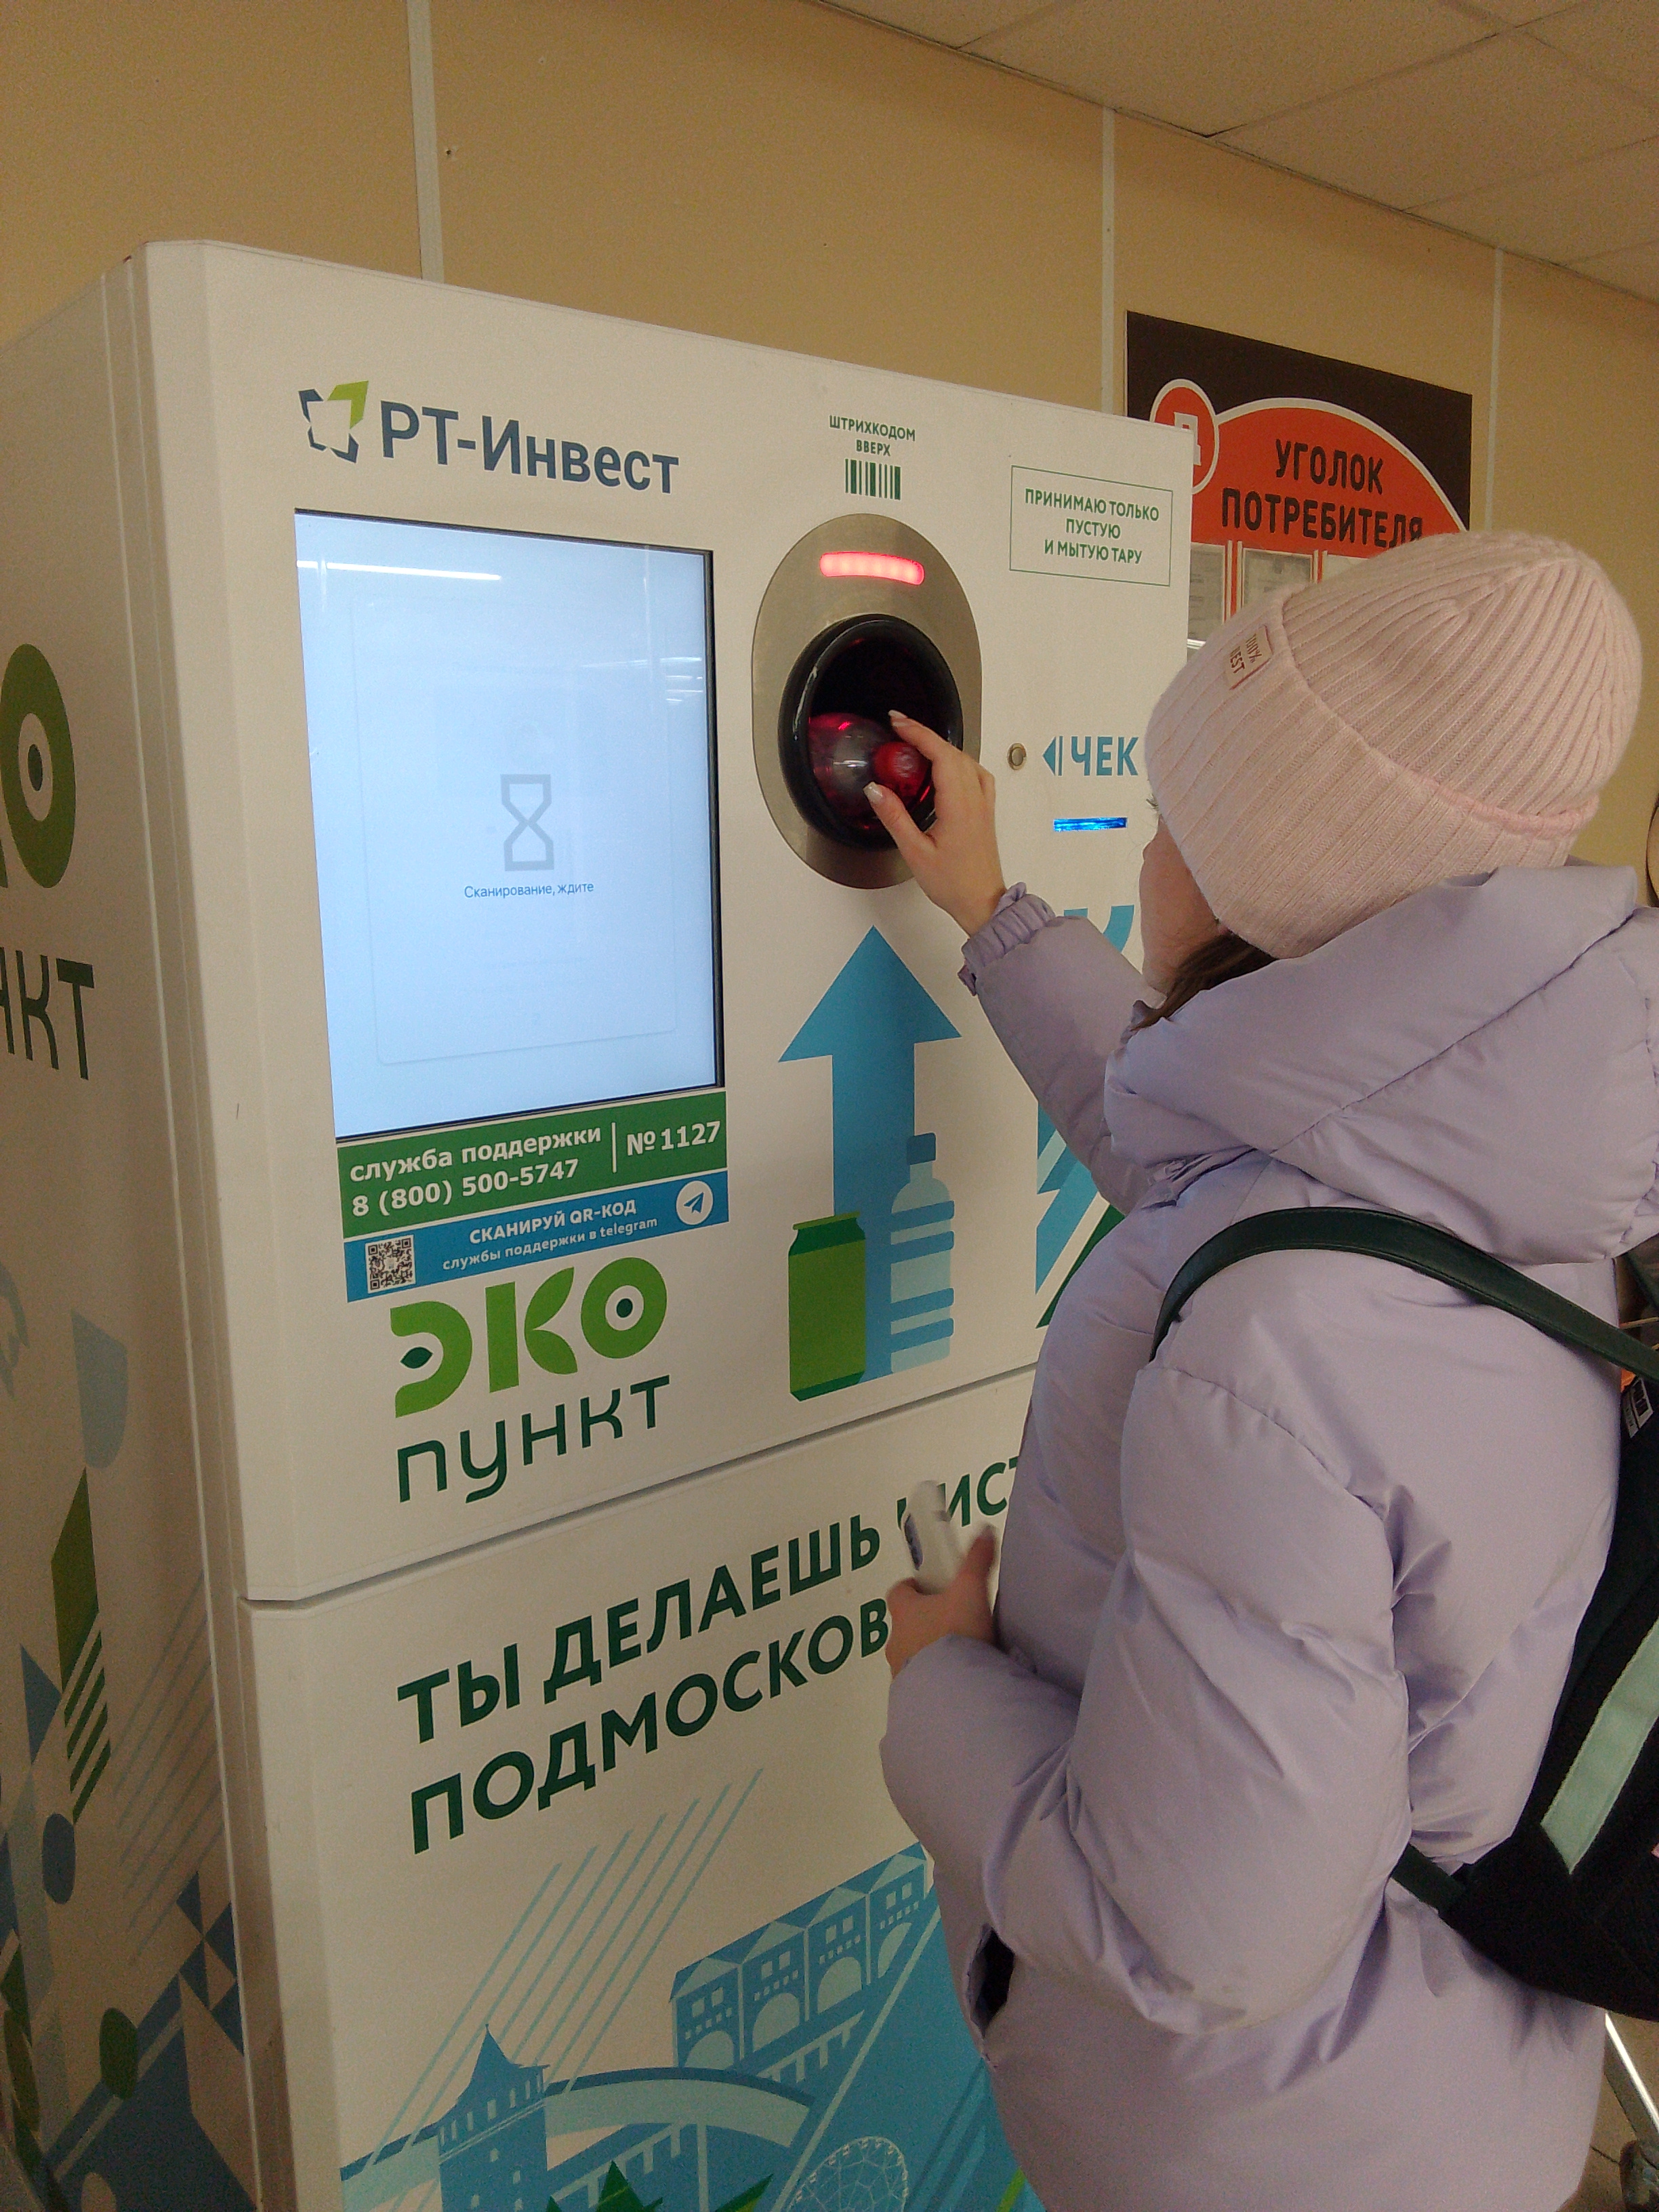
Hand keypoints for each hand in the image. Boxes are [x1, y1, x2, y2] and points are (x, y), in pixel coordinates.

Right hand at [865, 713, 1006, 937]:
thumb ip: (895, 817)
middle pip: (953, 752)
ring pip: (966, 760)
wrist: (982, 902)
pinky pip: (976, 773)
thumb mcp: (915, 852)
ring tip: (917, 744)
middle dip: (925, 735)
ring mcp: (983, 803)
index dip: (918, 733)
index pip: (941, 755)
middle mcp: (975, 799)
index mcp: (959, 806)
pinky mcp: (985, 811)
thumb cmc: (953, 883)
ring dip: (941, 746)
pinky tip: (946, 766)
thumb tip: (875, 790)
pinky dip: (958, 761)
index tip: (898, 722)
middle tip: (899, 728)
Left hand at [886, 1529, 996, 1675]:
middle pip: (905, 1625)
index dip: (912, 1588)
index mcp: (904, 1611)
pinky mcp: (910, 1696)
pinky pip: (919, 1683)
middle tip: (953, 1623)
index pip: (898, 1592)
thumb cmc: (956, 1632)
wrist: (952, 1689)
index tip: (931, 1589)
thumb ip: (977, 1561)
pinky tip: (955, 1682)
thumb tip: (986, 1531)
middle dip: (924, 1623)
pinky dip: (933, 1679)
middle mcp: (895, 1640)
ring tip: (958, 1657)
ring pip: (911, 1655)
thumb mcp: (972, 1590)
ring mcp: (900, 1671)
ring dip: (928, 1653)